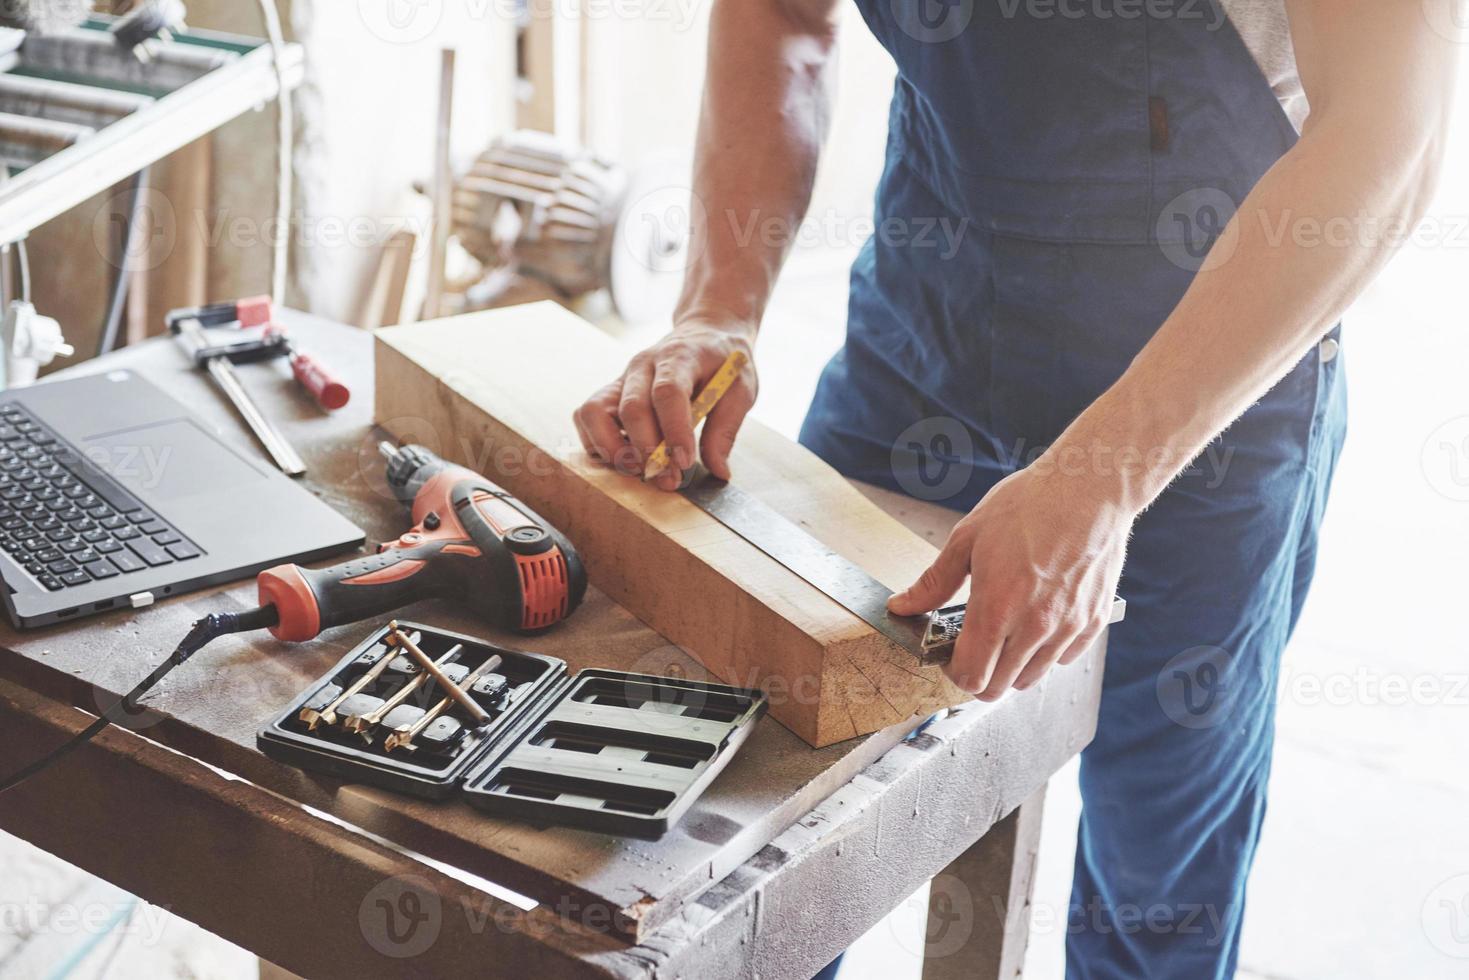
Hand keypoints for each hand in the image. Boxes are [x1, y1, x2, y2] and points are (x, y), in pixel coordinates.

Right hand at [573, 318, 757, 489]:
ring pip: (594, 412)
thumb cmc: (722, 362)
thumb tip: (718, 471)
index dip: (673, 430)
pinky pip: (586, 417)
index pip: (668, 392)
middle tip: (669, 479)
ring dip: (613, 449)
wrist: (705, 333)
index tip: (684, 462)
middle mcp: (643, 364)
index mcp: (680, 356)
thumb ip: (727, 428)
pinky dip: (598, 443)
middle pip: (631, 408)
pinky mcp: (611, 392)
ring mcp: (622, 378)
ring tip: (640, 470)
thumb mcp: (741, 388)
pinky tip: (626, 457)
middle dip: (647, 451)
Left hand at [887, 464, 1130, 698]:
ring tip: (1005, 632)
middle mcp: (1034, 626)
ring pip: (1031, 679)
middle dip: (979, 675)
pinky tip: (1037, 620)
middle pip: (998, 688)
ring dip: (1012, 666)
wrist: (1087, 488)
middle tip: (974, 645)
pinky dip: (1047, 651)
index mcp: (997, 608)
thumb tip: (902, 606)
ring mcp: (1068, 627)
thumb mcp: (967, 538)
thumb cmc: (1028, 505)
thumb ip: (934, 582)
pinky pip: (1064, 659)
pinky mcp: (1094, 622)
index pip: (970, 676)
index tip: (951, 655)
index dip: (954, 671)